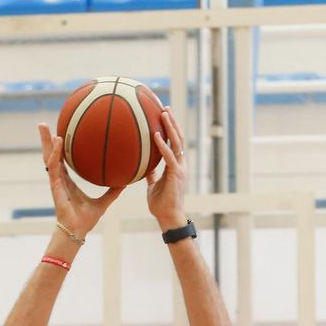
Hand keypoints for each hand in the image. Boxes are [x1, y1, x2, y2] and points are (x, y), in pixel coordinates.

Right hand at [38, 122, 122, 240]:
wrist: (77, 231)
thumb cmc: (86, 220)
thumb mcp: (104, 202)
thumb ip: (113, 192)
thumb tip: (126, 183)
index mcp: (67, 181)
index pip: (61, 159)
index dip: (59, 146)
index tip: (60, 131)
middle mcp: (59, 178)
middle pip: (51, 154)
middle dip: (46, 139)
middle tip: (43, 124)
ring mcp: (55, 181)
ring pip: (48, 156)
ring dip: (45, 141)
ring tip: (42, 126)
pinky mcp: (55, 185)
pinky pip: (54, 166)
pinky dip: (55, 153)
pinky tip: (58, 141)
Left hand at [145, 108, 187, 231]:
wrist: (168, 217)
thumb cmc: (160, 204)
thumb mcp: (153, 186)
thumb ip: (151, 175)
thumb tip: (144, 167)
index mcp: (176, 166)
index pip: (174, 142)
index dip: (170, 129)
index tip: (163, 116)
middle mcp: (180, 164)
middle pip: (178, 138)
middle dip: (172, 122)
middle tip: (164, 107)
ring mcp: (180, 169)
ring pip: (177, 143)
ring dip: (171, 127)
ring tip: (164, 113)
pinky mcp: (176, 175)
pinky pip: (169, 156)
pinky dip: (163, 145)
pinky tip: (156, 135)